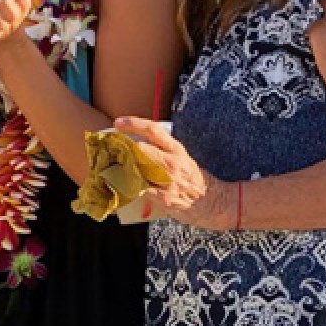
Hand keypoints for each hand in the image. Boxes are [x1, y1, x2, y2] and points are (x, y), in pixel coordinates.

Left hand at [114, 116, 234, 230]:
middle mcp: (172, 163)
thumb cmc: (194, 180)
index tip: (118, 122)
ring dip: (122, 166)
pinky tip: (119, 184)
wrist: (214, 203)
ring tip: (111, 165)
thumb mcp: (183, 159)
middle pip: (141, 149)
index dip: (133, 123)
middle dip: (123, 149)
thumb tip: (136, 146)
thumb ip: (163, 152)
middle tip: (111, 150)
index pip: (153, 130)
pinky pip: (140, 189)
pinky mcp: (164, 198)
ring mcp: (168, 181)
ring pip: (138, 168)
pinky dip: (128, 186)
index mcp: (177, 150)